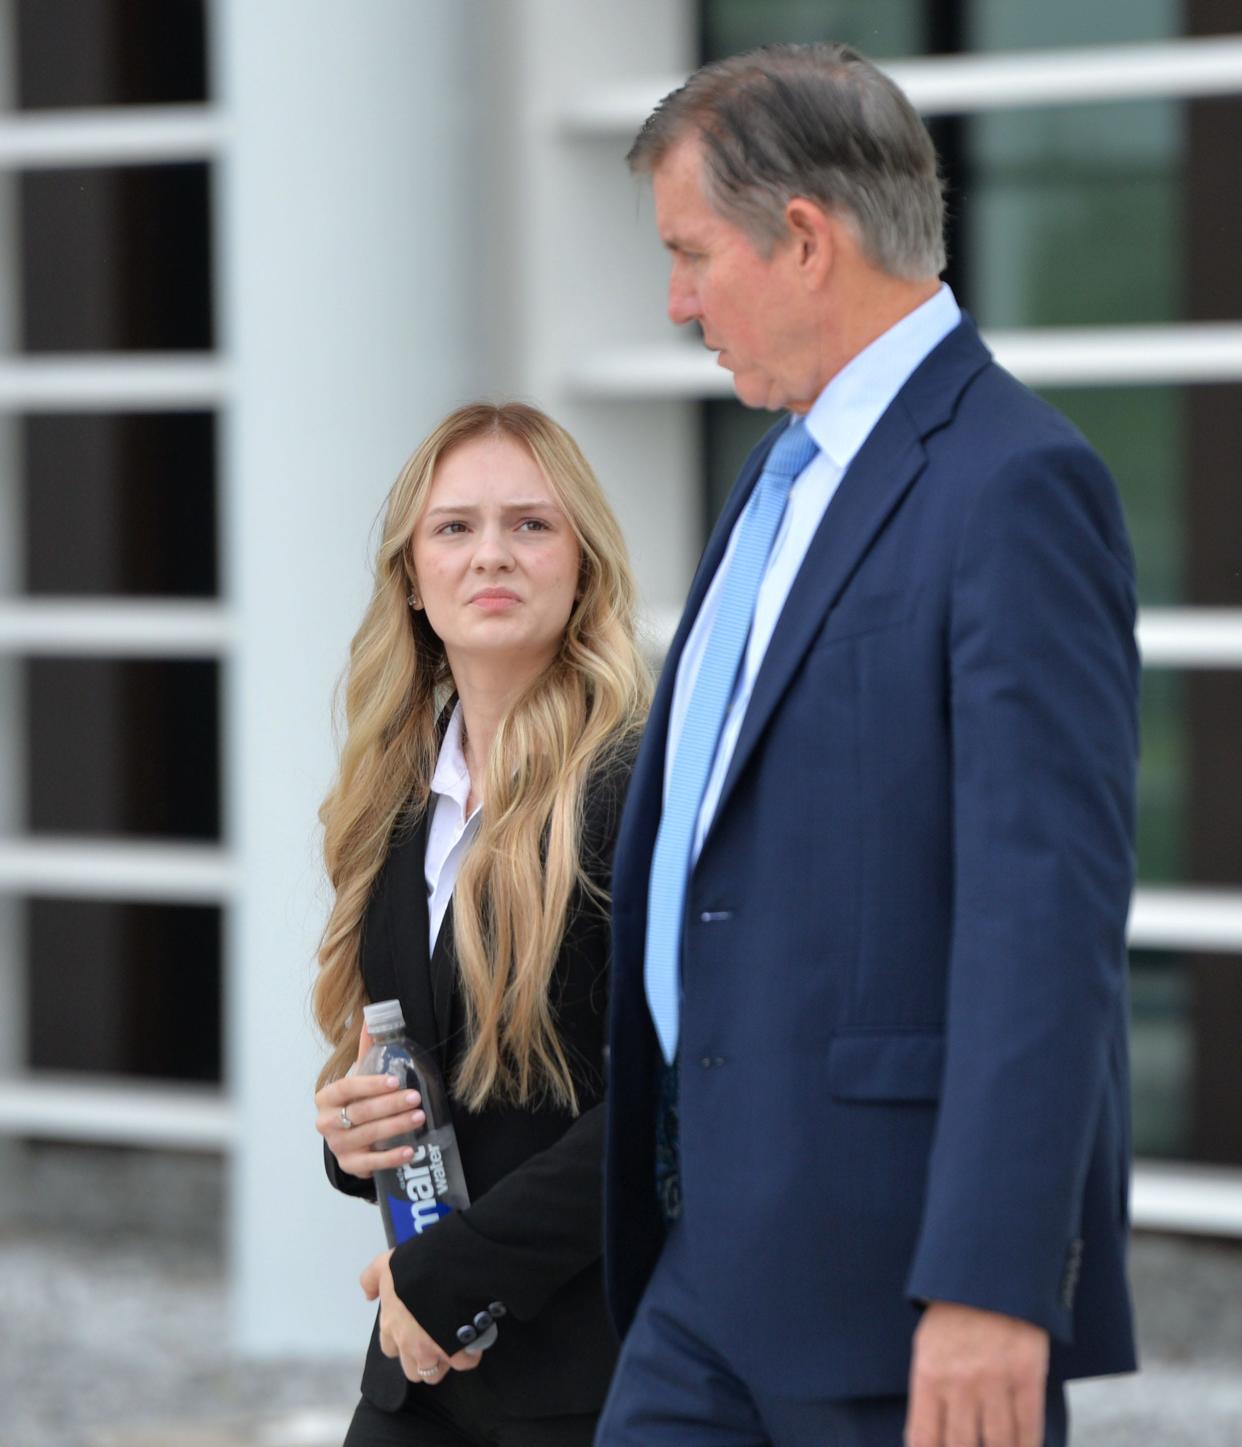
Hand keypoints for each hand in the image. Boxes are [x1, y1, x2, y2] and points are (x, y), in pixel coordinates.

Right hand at [314, 1023, 425, 1179]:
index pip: (347, 1088)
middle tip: (415, 1097)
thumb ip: (367, 1050)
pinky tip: (410, 1151)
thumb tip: (372, 1016)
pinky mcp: (349, 1166)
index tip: (395, 1080)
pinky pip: (370, 1164)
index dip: (370, 1084)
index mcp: (326, 1097)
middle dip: (390, 1105)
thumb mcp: (360, 1077)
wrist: (348, 1139)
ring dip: (395, 1126)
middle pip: (360, 1112)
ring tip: (419, 1117)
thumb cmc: (356, 1102)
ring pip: (367, 1135)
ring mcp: (337, 1146)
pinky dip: (391, 1157)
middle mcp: (326, 1123)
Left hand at [361, 1250, 480, 1384]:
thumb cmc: (415, 1264)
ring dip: (444, 1362)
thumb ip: (371, 1279)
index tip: (415, 1329)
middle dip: (423, 1359)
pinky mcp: (455, 1353)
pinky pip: (464, 1363)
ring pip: (434, 1374)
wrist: (446, 1267)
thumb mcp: (386, 1263)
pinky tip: (474, 1337)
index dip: (403, 1341)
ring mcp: (431, 1352)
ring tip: (455, 1343)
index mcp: (390, 1325)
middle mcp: (407, 1344)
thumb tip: (369, 1296)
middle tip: (436, 1338)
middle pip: (411, 1369)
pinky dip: (470, 1354)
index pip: (390, 1348)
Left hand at [906, 1301, 1048, 1446]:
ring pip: (999, 1444)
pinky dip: (1028, 1445)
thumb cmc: (953, 1316)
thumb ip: (927, 1395)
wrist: (989, 1273)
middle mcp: (959, 1382)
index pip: (923, 1438)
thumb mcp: (927, 1349)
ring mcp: (995, 1379)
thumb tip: (923, 1441)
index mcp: (928, 1374)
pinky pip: (1029, 1426)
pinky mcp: (1027, 1374)